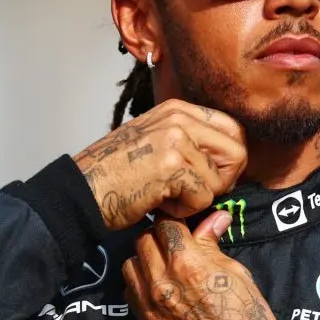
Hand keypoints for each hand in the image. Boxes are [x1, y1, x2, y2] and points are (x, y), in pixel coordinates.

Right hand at [74, 99, 246, 231]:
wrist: (82, 190)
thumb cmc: (117, 174)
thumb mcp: (156, 140)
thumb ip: (190, 140)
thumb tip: (230, 158)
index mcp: (177, 109)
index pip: (233, 129)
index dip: (230, 159)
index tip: (210, 177)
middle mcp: (179, 118)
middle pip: (237, 152)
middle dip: (222, 181)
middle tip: (193, 192)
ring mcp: (175, 140)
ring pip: (221, 180)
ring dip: (198, 199)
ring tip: (168, 197)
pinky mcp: (172, 167)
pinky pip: (203, 198)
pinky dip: (184, 211)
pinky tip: (160, 204)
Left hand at [122, 212, 284, 319]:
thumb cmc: (246, 319)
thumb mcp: (236, 273)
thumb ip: (213, 245)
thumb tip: (214, 218)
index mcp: (187, 262)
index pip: (166, 223)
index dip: (175, 219)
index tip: (180, 223)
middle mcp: (162, 280)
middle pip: (143, 239)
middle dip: (158, 235)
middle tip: (173, 241)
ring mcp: (149, 303)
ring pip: (130, 262)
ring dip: (144, 258)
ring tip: (162, 263)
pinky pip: (129, 290)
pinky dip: (138, 282)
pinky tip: (156, 285)